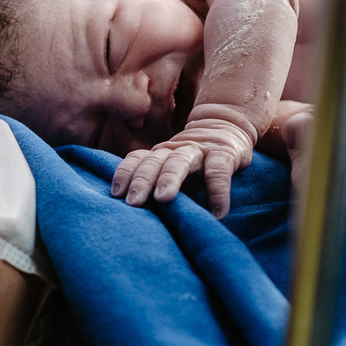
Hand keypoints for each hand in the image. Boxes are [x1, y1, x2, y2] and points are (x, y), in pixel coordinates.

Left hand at [111, 116, 255, 218]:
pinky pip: (218, 171)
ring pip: (179, 161)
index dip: (125, 173)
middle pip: (154, 162)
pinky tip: (217, 213)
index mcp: (160, 154)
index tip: (116, 193)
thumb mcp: (173, 171)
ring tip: (162, 199)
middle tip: (133, 202)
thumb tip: (135, 216)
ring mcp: (199, 150)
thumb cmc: (194, 161)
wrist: (229, 129)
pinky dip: (218, 192)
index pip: (137, 159)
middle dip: (141, 181)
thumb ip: (157, 186)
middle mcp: (175, 150)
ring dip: (169, 179)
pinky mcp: (224, 154)